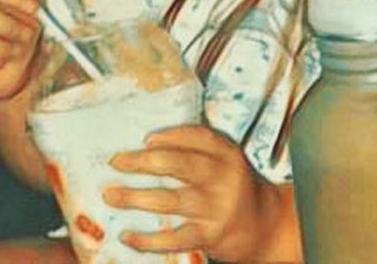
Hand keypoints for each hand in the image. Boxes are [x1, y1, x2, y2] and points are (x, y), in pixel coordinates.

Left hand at [103, 124, 281, 261]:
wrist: (266, 227)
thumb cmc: (233, 188)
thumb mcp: (225, 163)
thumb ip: (198, 152)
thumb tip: (146, 147)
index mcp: (227, 154)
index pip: (198, 138)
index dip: (170, 137)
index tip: (145, 139)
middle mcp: (224, 178)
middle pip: (179, 165)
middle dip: (143, 162)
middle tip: (116, 161)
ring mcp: (217, 208)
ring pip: (171, 200)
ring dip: (135, 198)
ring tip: (111, 195)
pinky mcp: (210, 236)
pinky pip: (174, 238)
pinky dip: (147, 239)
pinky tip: (127, 235)